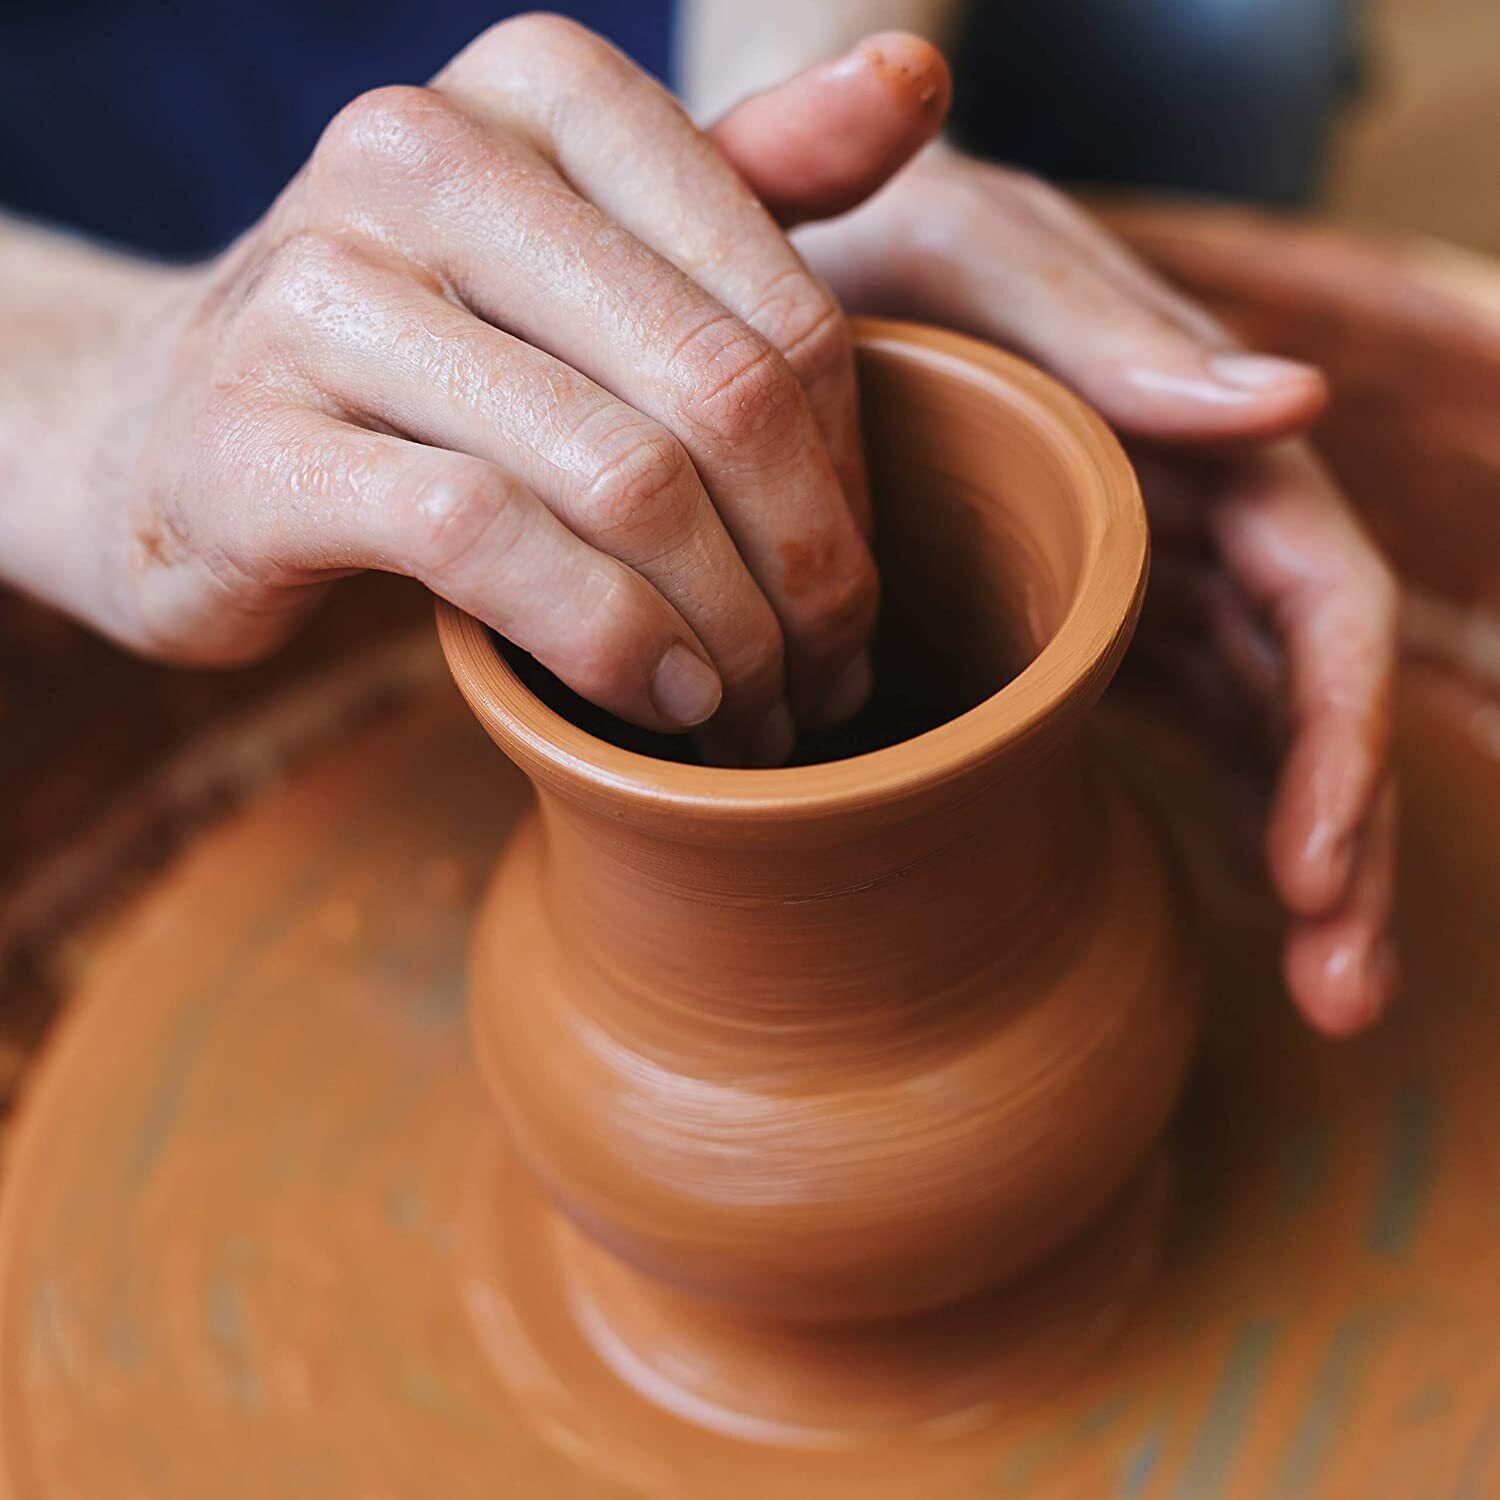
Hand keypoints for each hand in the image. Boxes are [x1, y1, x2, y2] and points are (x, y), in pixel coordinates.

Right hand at [63, 20, 949, 763]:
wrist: (173, 432)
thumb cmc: (427, 355)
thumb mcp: (591, 253)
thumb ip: (747, 179)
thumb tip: (915, 85)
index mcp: (537, 93)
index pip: (784, 312)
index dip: (849, 487)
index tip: (855, 597)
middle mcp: (420, 154)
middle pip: (721, 397)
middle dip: (809, 576)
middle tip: (828, 681)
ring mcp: (321, 293)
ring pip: (622, 478)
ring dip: (724, 633)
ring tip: (756, 714)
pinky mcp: (253, 443)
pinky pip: (490, 545)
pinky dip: (606, 642)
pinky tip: (656, 701)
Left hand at [797, 146, 1397, 1035]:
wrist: (795, 269)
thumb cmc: (881, 242)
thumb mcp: (974, 250)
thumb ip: (1106, 322)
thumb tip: (1296, 405)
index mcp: (1197, 441)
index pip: (1319, 600)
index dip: (1337, 738)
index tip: (1313, 872)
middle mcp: (1192, 524)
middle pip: (1309, 697)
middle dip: (1340, 845)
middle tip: (1342, 996)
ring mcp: (1142, 585)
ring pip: (1263, 733)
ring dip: (1303, 867)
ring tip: (1320, 1002)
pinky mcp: (1081, 630)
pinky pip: (1186, 729)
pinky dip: (1222, 821)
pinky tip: (1239, 919)